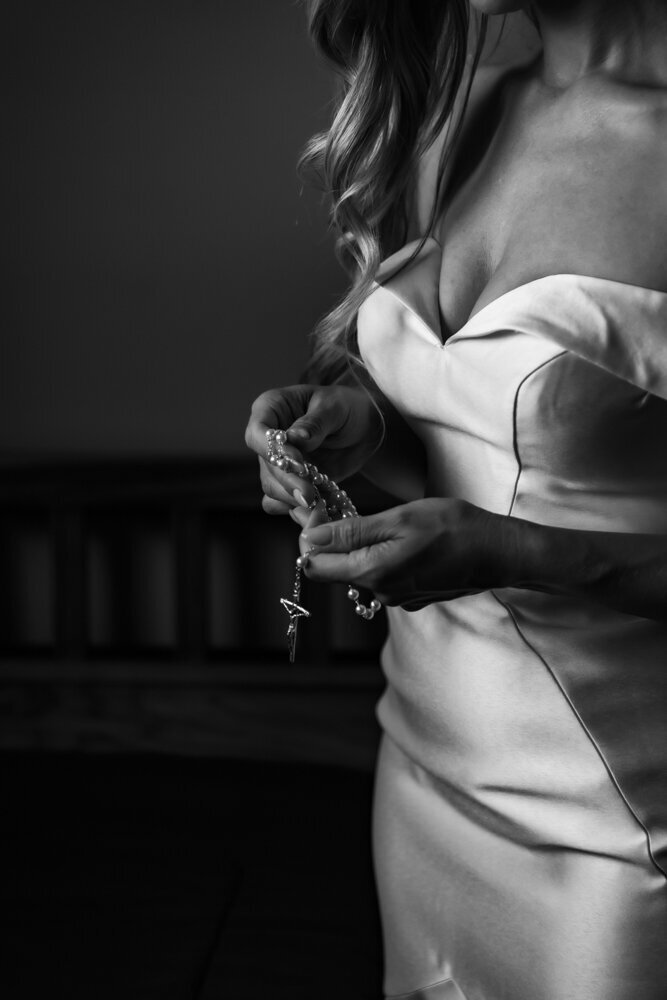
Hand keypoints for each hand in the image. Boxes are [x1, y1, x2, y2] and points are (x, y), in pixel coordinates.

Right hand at [245, 383, 383, 524]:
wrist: (362, 427)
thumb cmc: (346, 407)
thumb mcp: (335, 408)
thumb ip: (315, 423)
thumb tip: (294, 437)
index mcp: (271, 409)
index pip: (257, 433)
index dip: (273, 451)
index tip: (298, 463)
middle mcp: (268, 438)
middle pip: (266, 466)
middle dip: (288, 482)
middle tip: (310, 495)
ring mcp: (276, 462)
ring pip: (272, 487)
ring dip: (293, 498)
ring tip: (319, 503)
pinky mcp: (289, 482)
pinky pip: (280, 502)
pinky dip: (297, 508)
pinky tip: (318, 508)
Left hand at [299, 498, 515, 609]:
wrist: (499, 552)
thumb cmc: (453, 528)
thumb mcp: (400, 519)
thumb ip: (353, 532)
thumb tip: (312, 538)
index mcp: (372, 573)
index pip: (316, 567)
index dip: (311, 542)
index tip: (321, 516)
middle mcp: (381, 593)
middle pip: (337, 571)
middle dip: (336, 544)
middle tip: (352, 512)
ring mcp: (398, 598)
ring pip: (362, 573)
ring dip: (364, 550)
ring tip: (388, 524)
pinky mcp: (413, 597)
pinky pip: (385, 578)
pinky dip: (386, 559)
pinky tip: (407, 542)